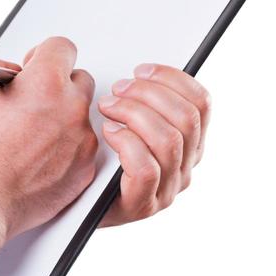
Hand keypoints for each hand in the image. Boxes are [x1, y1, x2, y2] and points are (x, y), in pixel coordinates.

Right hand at [0, 37, 100, 240]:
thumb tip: (10, 73)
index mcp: (46, 82)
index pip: (62, 47)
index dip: (44, 53)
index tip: (35, 64)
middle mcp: (71, 107)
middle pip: (79, 78)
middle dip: (57, 84)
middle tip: (32, 100)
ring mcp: (82, 140)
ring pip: (80, 115)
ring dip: (62, 117)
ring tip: (30, 134)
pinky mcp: (84, 168)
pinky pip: (82, 146)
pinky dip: (65, 147)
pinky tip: (38, 155)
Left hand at [96, 63, 211, 226]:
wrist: (75, 202)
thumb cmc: (100, 157)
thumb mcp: (130, 122)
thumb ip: (144, 100)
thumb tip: (142, 71)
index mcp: (189, 142)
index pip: (201, 103)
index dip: (173, 79)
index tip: (142, 70)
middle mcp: (184, 166)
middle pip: (186, 118)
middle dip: (149, 93)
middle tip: (118, 88)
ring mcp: (166, 188)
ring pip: (169, 141)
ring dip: (134, 113)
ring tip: (107, 107)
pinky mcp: (142, 205)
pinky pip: (147, 169)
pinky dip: (127, 144)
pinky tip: (109, 133)